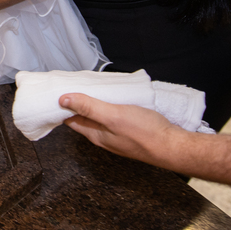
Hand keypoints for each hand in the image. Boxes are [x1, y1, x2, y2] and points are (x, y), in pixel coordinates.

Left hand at [60, 93, 186, 168]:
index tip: (57, 90)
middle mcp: (103, 136)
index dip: (63, 105)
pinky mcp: (130, 130)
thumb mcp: (112, 116)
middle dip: (76, 102)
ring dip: (93, 103)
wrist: (173, 146)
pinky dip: (109, 105)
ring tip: (90, 86)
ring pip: (99, 117)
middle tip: (73, 83)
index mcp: (95, 134)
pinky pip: (113, 116)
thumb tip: (63, 100)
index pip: (70, 119)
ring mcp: (117, 134)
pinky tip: (113, 97)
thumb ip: (88, 108)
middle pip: (84, 117)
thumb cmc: (144, 133)